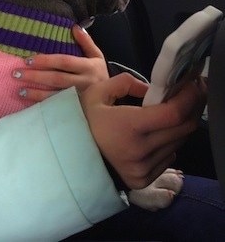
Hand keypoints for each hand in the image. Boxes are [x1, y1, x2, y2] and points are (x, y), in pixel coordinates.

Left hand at [12, 25, 109, 100]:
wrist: (110, 100)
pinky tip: (30, 104)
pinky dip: (43, 106)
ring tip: (19, 90)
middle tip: (16, 73)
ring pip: (55, 95)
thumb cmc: (99, 75)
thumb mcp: (97, 56)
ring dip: (36, 93)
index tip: (28, 59)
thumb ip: (86, 42)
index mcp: (89, 67)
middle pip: (56, 78)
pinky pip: (57, 108)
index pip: (64, 61)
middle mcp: (84, 82)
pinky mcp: (76, 110)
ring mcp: (80, 98)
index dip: (46, 60)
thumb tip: (74, 26)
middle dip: (36, 76)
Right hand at [80, 73, 205, 189]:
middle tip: (192, 92)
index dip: (189, 98)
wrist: (69, 156)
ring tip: (175, 110)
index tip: (194, 84)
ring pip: (178, 143)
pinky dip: (169, 142)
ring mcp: (144, 168)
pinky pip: (168, 157)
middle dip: (193, 108)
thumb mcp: (98, 93)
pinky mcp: (144, 180)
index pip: (173, 114)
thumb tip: (151, 89)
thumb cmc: (84, 121)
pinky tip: (159, 132)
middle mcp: (141, 150)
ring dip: (181, 125)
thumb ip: (126, 83)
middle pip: (182, 129)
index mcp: (130, 126)